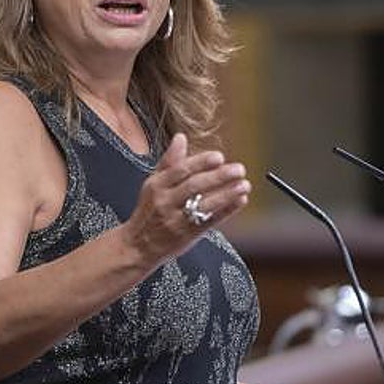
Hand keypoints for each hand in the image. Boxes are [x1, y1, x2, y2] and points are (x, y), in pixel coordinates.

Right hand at [122, 133, 250, 266]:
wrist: (139, 245)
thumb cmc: (149, 211)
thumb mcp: (152, 184)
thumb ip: (168, 162)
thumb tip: (180, 137)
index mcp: (156, 185)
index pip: (181, 170)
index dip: (201, 162)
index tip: (219, 157)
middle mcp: (165, 201)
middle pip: (195, 186)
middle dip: (219, 177)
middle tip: (239, 169)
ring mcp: (176, 220)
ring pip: (205, 205)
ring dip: (227, 194)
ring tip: (244, 185)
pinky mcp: (187, 235)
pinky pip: (210, 221)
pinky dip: (226, 211)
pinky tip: (240, 201)